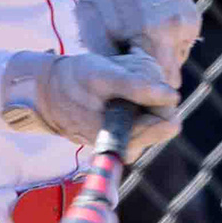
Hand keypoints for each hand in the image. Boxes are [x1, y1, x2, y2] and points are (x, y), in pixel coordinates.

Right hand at [1, 45, 177, 162]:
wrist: (48, 92)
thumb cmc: (75, 81)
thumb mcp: (104, 76)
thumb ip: (138, 87)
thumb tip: (173, 97)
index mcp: (127, 139)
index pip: (169, 123)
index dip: (160, 98)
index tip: (137, 83)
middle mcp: (130, 146)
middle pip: (164, 116)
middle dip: (151, 94)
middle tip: (123, 80)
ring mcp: (127, 141)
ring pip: (154, 112)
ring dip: (141, 93)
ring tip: (114, 84)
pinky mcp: (123, 132)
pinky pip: (142, 110)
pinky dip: (134, 96)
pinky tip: (114, 90)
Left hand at [65, 0, 200, 89]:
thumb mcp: (96, 33)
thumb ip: (116, 67)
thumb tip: (124, 96)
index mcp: (154, 34)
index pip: (161, 85)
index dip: (147, 93)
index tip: (133, 94)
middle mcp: (178, 27)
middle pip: (171, 73)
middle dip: (153, 76)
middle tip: (131, 67)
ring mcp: (188, 18)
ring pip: (177, 57)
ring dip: (160, 56)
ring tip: (137, 40)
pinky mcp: (192, 12)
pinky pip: (181, 40)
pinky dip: (167, 40)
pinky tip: (147, 27)